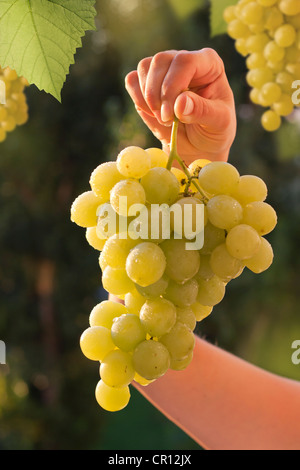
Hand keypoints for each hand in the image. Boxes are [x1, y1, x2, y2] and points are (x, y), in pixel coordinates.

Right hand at [125, 49, 236, 163]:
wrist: (200, 145)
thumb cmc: (214, 130)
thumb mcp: (218, 123)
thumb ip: (202, 111)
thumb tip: (180, 103)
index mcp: (208, 63)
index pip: (184, 61)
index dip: (172, 87)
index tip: (171, 115)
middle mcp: (185, 60)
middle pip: (160, 60)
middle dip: (157, 94)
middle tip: (166, 120)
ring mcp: (165, 69)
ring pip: (144, 67)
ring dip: (147, 97)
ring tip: (162, 119)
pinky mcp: (148, 83)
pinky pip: (132, 80)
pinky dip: (138, 99)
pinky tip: (152, 114)